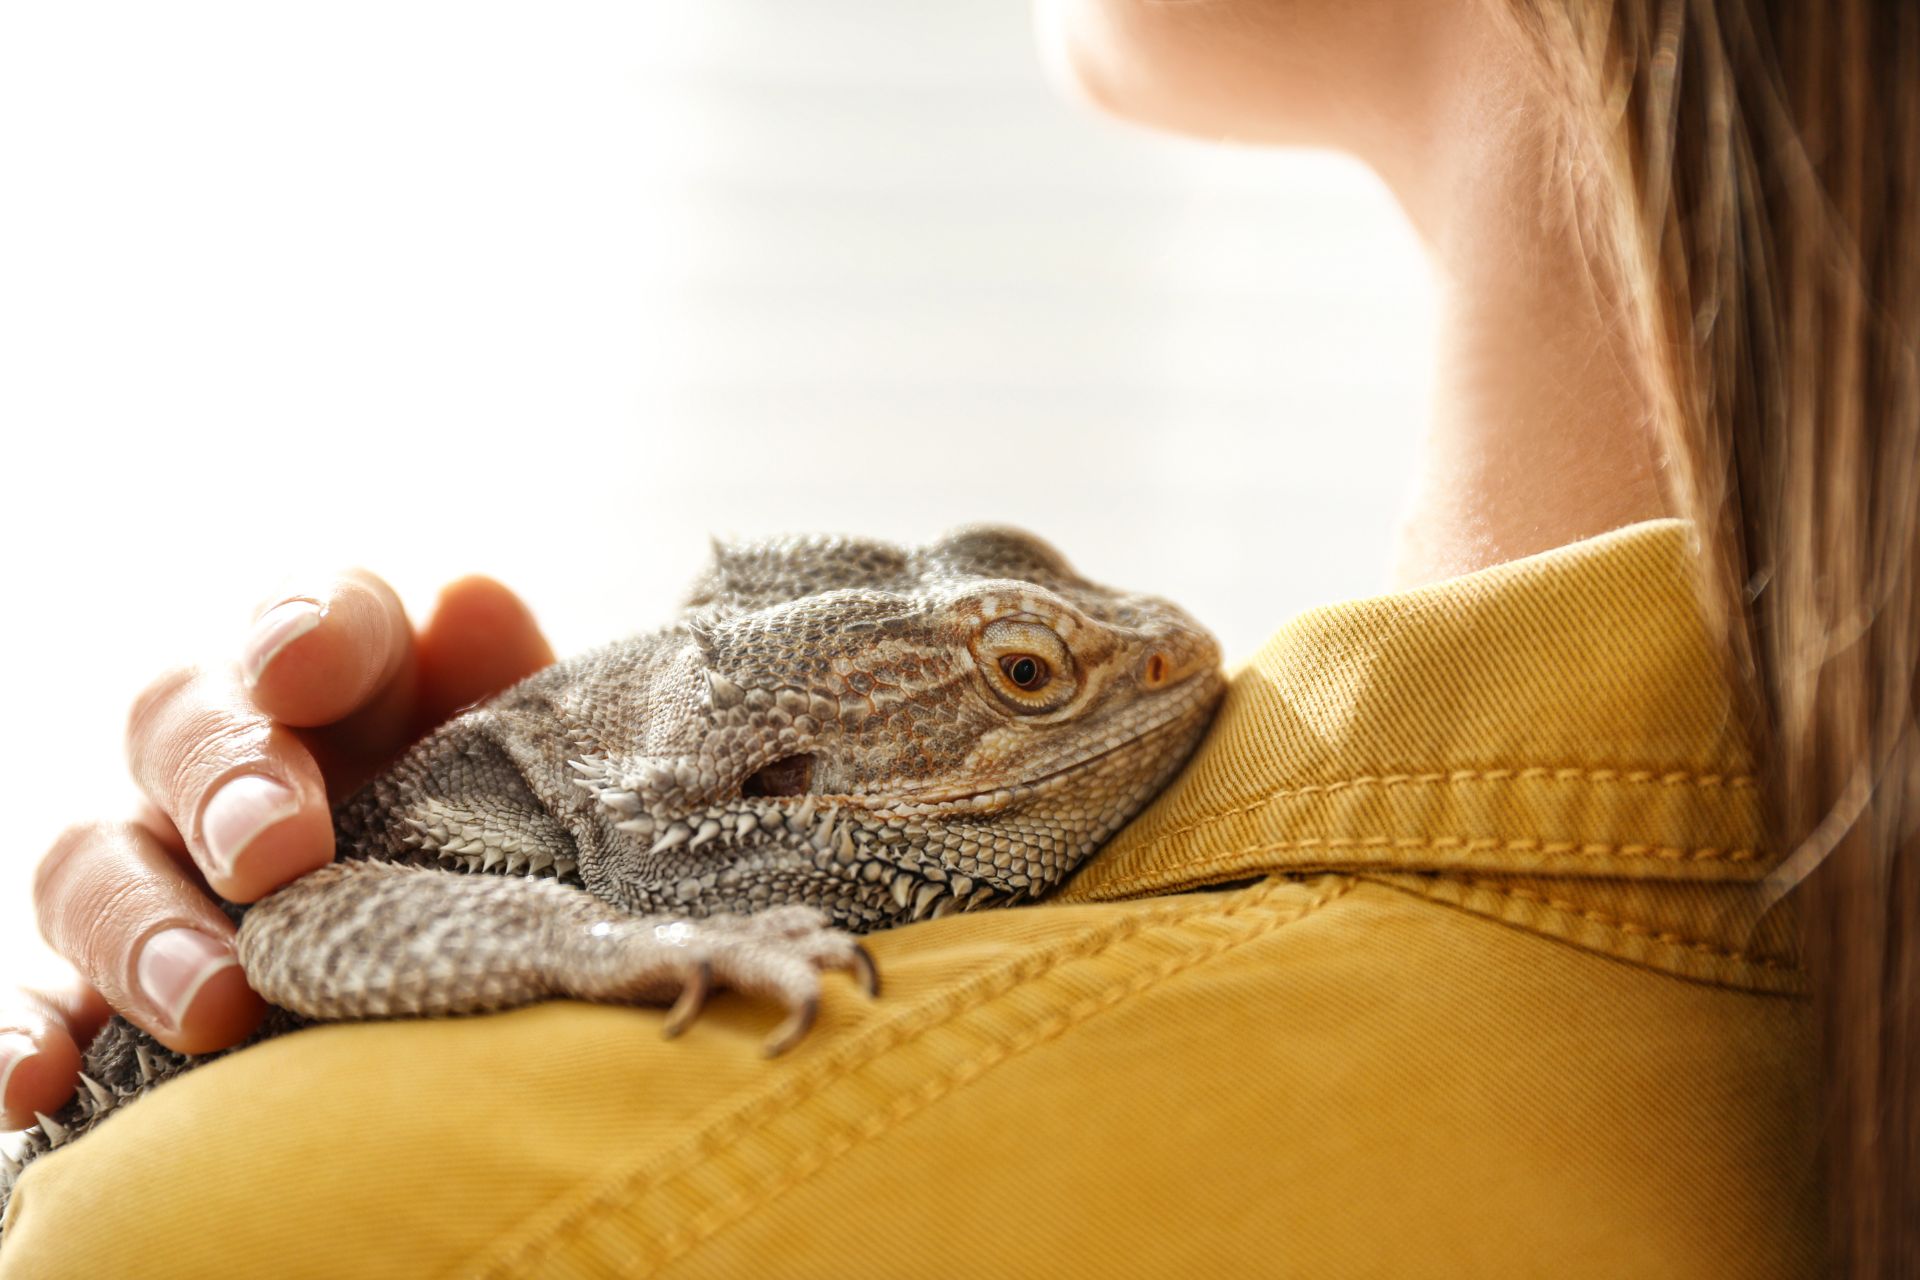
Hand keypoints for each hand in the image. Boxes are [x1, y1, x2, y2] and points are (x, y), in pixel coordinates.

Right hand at [2, 573, 553, 1129]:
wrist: (499, 959)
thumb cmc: (519, 836)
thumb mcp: (538, 765)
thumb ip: (504, 684)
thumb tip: (466, 601)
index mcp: (350, 677)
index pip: (318, 617)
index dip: (309, 633)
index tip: (301, 670)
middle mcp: (230, 755)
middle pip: (179, 725)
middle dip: (223, 784)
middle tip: (275, 854)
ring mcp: (159, 867)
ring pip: (90, 867)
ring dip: (137, 931)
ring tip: (211, 1003)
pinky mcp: (115, 988)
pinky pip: (42, 1005)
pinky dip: (25, 1038)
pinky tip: (39, 1086)